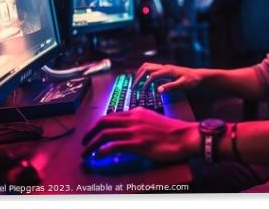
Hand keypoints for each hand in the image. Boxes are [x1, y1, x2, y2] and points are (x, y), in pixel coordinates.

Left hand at [81, 107, 199, 161]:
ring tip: (86, 152)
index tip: (93, 133)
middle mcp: (133, 118)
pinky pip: (114, 146)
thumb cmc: (171, 131)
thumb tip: (127, 130)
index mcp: (136, 112)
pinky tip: (98, 156)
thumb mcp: (152, 120)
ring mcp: (135, 130)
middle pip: (103, 122)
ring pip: (105, 134)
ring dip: (92, 144)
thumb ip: (139, 121)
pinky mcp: (138, 143)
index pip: (111, 115)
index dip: (98, 125)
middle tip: (84, 142)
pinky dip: (102, 151)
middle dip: (90, 132)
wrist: (184, 136)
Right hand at [133, 62, 203, 92]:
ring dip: (140, 73)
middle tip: (133, 87)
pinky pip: (151, 68)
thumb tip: (158, 90)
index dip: (145, 84)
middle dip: (138, 77)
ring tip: (135, 83)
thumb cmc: (192, 80)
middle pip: (146, 68)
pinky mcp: (164, 69)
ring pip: (147, 66)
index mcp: (168, 70)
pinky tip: (143, 80)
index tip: (142, 92)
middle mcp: (164, 67)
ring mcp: (164, 67)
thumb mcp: (182, 85)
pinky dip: (144, 73)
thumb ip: (170, 87)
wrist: (198, 76)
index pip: (152, 75)